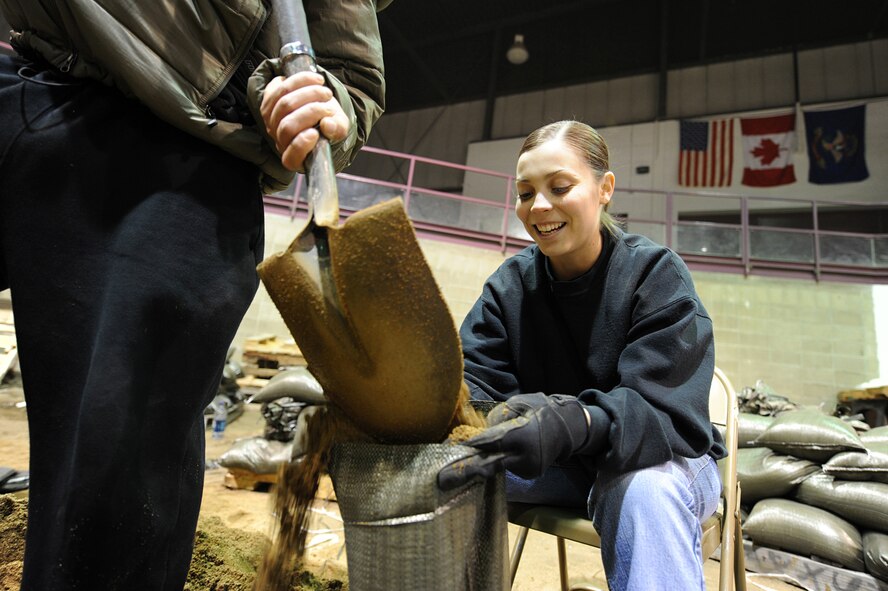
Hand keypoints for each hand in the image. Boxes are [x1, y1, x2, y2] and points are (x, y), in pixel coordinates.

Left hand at [260, 71, 349, 171]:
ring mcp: (270, 122)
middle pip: (288, 126)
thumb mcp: (339, 128)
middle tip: (329, 105)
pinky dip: (300, 81)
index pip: (291, 157)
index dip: (300, 145)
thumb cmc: (328, 123)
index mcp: (296, 158)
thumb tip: (327, 125)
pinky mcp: (268, 102)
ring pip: (284, 104)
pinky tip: (314, 80)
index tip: (315, 134)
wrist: (320, 105)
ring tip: (326, 91)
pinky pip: (279, 88)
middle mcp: (280, 142)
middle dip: (311, 111)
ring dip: (309, 92)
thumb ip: (337, 130)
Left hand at [437, 393, 607, 489]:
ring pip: (496, 468)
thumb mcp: (518, 405)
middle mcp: (524, 457)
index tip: (451, 451)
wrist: (569, 428)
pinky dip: (495, 463)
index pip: (490, 443)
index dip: (470, 447)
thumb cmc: (541, 410)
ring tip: (449, 477)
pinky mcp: (529, 473)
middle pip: (489, 465)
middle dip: (465, 472)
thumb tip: (479, 433)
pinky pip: (507, 467)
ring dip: (475, 469)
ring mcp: (528, 468)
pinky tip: (483, 461)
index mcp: (521, 436)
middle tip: (442, 481)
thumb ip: (497, 419)